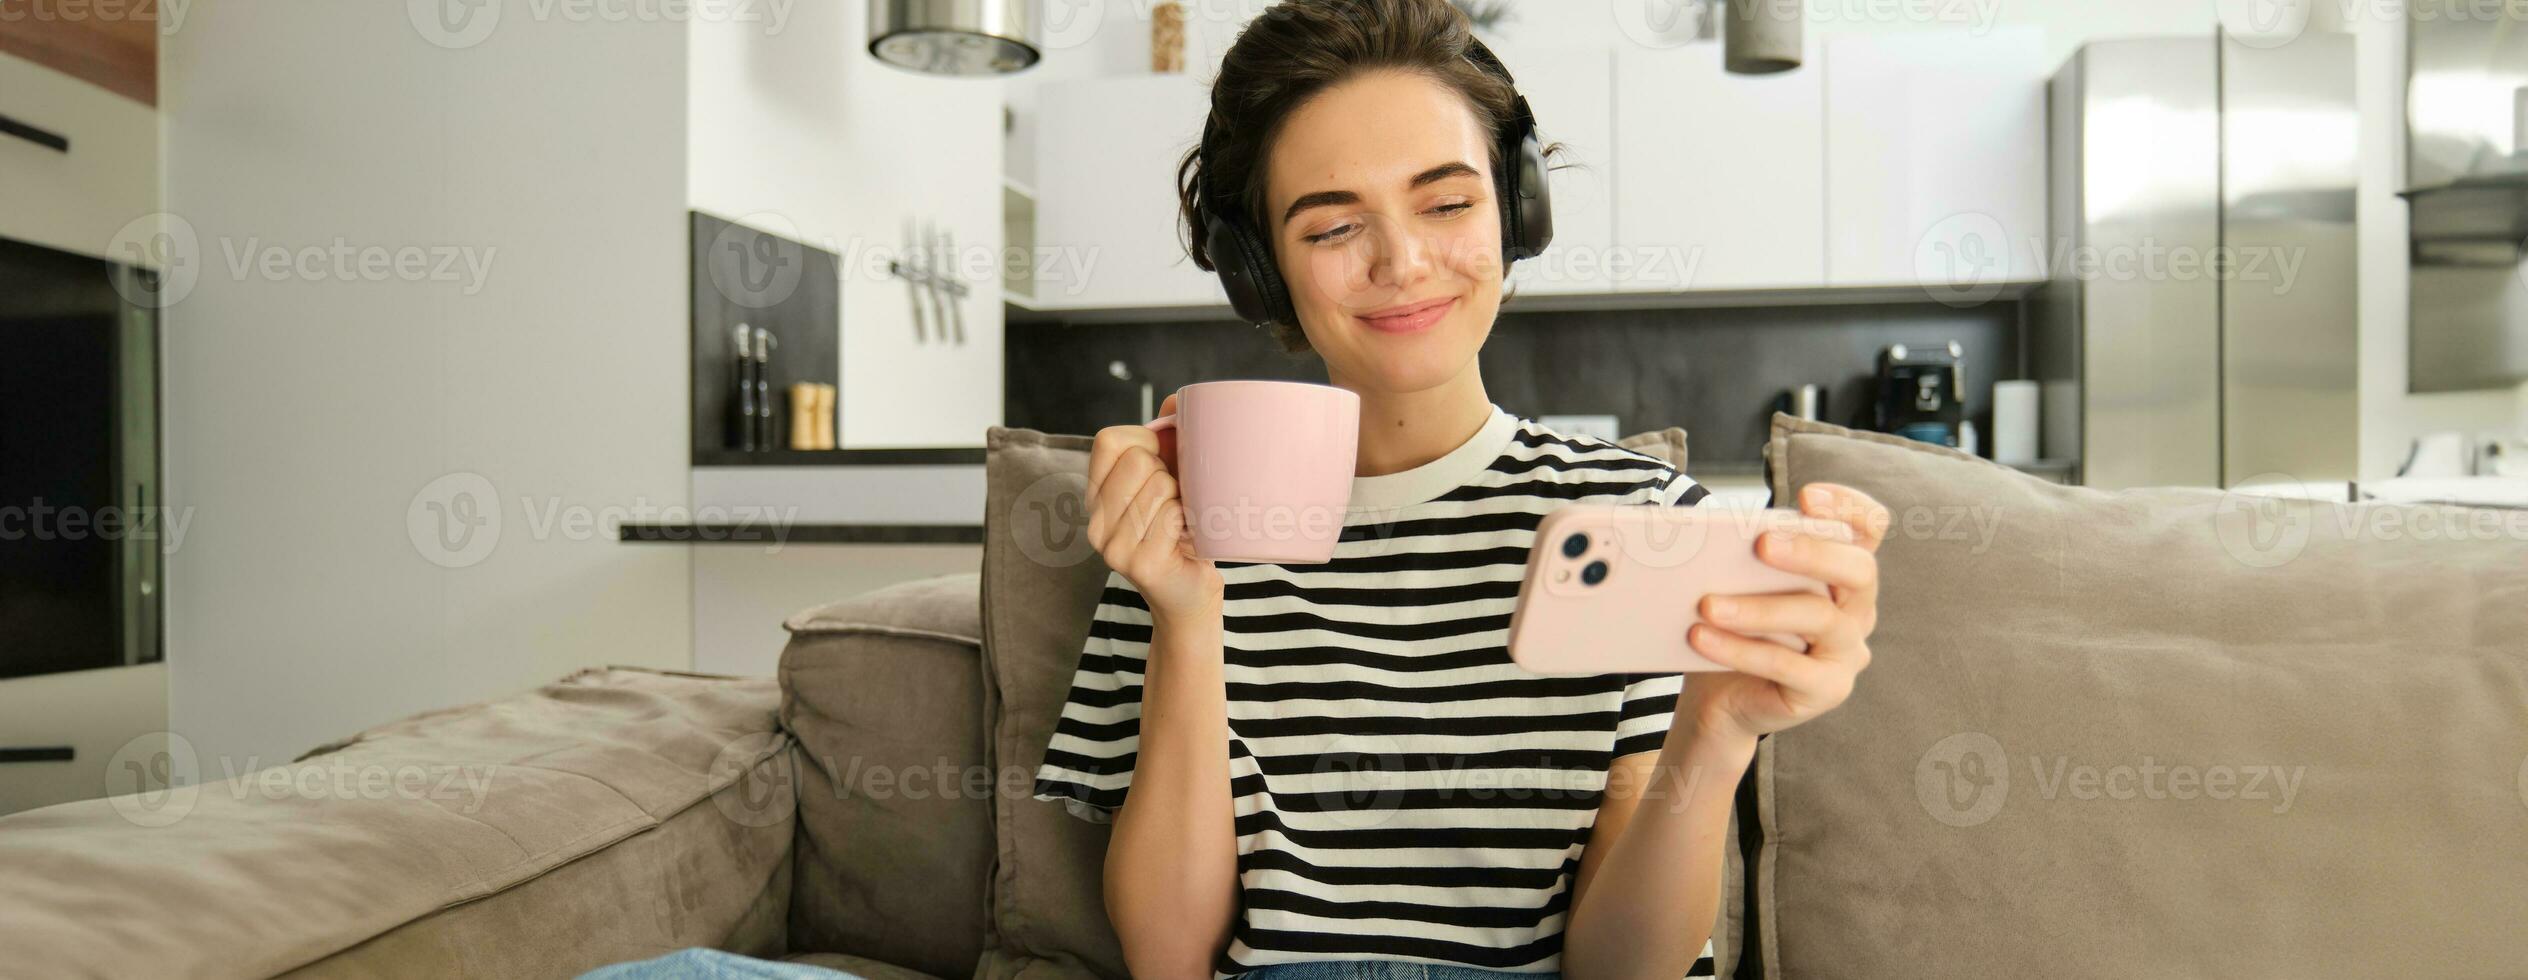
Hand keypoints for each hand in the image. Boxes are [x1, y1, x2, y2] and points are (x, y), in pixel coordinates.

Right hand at [1085, 392, 1223, 621]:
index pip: (1108, 440)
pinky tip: (1186, 539)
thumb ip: (1169, 436)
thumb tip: (1180, 400)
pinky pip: (1172, 515)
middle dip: (1170, 472)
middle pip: (1138, 459)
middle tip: (1177, 501)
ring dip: (1184, 498)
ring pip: (1159, 485)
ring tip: (1182, 522)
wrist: (1190, 591)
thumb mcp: (1171, 478)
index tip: (1163, 463)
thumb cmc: (1182, 529)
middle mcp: (1095, 521)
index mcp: (1096, 494)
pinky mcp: (1138, 564)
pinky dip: (1189, 520)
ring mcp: (1112, 546)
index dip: (1145, 441)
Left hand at [1680, 483, 1890, 746]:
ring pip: (1819, 618)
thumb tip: (1708, 536)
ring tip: (1707, 604)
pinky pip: (1788, 666)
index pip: (1870, 528)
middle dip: (1812, 552)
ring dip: (1759, 609)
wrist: (1722, 698)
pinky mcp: (1828, 690)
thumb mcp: (1739, 584)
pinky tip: (1700, 638)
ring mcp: (1848, 652)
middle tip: (1763, 543)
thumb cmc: (1735, 628)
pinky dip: (1740, 649)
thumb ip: (1743, 557)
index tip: (1807, 497)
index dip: (1849, 507)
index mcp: (1843, 571)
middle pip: (1859, 571)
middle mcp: (1858, 609)